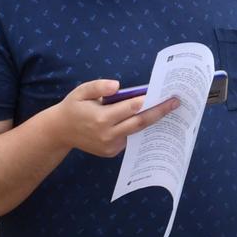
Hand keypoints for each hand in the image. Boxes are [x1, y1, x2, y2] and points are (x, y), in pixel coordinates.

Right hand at [49, 78, 179, 157]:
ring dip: (152, 121)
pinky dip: (139, 129)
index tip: (162, 93)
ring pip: (136, 132)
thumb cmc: (73, 107)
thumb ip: (98, 87)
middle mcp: (108, 135)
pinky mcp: (112, 152)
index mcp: (101, 118)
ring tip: (168, 109)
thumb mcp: (81, 92)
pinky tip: (149, 119)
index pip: (130, 108)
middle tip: (175, 103)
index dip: (147, 100)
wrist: (60, 131)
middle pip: (140, 123)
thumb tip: (117, 85)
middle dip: (159, 112)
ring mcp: (111, 146)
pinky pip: (129, 138)